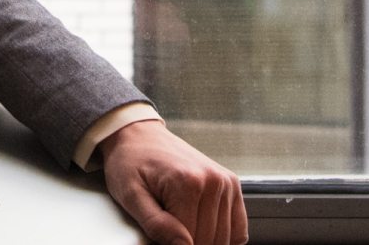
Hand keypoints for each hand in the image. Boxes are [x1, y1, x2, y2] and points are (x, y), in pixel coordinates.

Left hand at [100, 121, 246, 244]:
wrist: (139, 134)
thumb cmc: (130, 163)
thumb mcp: (131, 195)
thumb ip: (156, 224)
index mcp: (188, 183)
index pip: (190, 242)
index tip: (159, 237)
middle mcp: (213, 181)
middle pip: (208, 241)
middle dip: (186, 243)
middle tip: (166, 227)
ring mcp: (225, 182)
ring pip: (223, 238)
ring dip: (203, 239)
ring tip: (180, 223)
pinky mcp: (231, 183)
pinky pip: (238, 229)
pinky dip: (223, 235)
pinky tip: (201, 226)